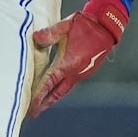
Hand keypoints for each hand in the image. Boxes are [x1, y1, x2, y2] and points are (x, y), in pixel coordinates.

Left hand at [29, 0, 126, 116]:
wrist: (105, 26)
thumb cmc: (84, 24)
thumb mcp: (66, 25)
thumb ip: (51, 33)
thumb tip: (36, 38)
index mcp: (69, 63)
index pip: (50, 82)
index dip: (40, 94)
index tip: (31, 104)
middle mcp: (75, 72)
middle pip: (57, 92)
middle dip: (44, 103)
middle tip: (32, 112)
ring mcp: (80, 73)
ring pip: (63, 90)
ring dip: (51, 99)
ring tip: (40, 106)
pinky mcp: (84, 71)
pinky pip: (68, 85)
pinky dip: (59, 91)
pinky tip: (54, 91)